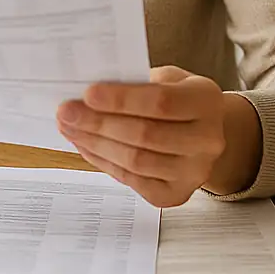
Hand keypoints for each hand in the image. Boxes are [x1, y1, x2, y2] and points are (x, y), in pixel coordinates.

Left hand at [56, 66, 258, 207]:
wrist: (204, 134)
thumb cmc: (177, 99)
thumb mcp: (167, 79)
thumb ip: (136, 82)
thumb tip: (89, 94)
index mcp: (206, 100)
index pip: (161, 102)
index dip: (122, 100)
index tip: (87, 94)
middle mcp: (207, 139)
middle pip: (145, 135)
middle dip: (98, 123)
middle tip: (66, 112)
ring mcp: (194, 171)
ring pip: (135, 161)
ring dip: (95, 144)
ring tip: (70, 128)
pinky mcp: (176, 194)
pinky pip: (132, 180)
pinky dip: (103, 162)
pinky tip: (85, 146)